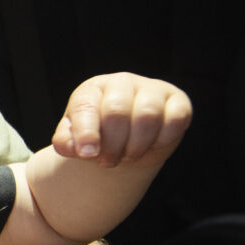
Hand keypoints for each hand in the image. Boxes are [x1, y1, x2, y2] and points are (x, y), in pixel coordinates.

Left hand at [53, 73, 191, 167]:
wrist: (127, 144)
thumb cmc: (98, 139)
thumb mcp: (75, 141)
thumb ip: (67, 142)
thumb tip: (73, 147)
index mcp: (92, 90)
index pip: (86, 107)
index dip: (86, 134)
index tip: (87, 155)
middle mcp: (122, 83)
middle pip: (116, 112)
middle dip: (112, 146)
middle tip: (108, 161)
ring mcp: (152, 89)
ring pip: (147, 115)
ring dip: (136, 146)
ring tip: (128, 155)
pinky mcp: (177, 101)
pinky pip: (175, 119)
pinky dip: (162, 139)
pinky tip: (152, 145)